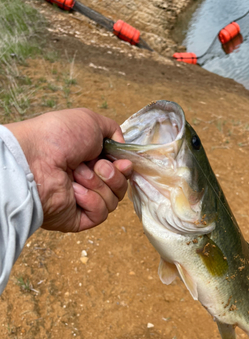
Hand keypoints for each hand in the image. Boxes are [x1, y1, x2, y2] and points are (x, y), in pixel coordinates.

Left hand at [5, 108, 131, 231]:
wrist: (35, 160)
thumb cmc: (57, 137)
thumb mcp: (90, 120)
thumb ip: (113, 130)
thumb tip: (121, 148)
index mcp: (90, 159)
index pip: (120, 170)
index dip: (124, 167)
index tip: (122, 163)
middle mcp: (87, 180)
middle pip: (120, 186)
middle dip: (113, 175)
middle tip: (97, 166)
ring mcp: (83, 200)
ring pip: (113, 201)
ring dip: (99, 185)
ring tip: (77, 175)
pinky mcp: (79, 218)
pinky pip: (101, 214)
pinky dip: (92, 200)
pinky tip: (75, 191)